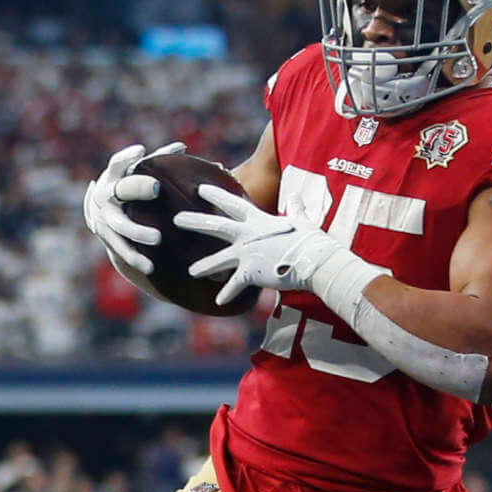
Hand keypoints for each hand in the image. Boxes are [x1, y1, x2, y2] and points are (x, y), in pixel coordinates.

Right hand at [83, 141, 181, 285]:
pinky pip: (121, 249)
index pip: (118, 163)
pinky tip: (150, 266)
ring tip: (157, 238)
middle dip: (137, 188)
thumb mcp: (138, 175)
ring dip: (137, 231)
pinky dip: (135, 257)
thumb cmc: (130, 190)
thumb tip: (183, 147)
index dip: (127, 156)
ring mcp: (104, 218)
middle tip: (156, 188)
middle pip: (120, 190)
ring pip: (119, 225)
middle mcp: (105, 195)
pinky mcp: (107, 239)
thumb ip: (158, 160)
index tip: (141, 151)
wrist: (104, 219)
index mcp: (115, 176)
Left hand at [175, 183, 373, 309]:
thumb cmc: (311, 240)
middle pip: (216, 226)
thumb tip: (295, 195)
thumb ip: (295, 208)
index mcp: (259, 220)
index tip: (199, 189)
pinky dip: (227, 294)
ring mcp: (247, 254)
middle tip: (176, 219)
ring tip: (191, 272)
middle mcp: (248, 235)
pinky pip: (235, 285)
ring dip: (204, 266)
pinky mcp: (251, 272)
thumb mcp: (302, 220)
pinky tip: (218, 302)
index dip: (216, 195)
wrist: (315, 260)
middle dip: (194, 222)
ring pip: (219, 259)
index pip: (233, 204)